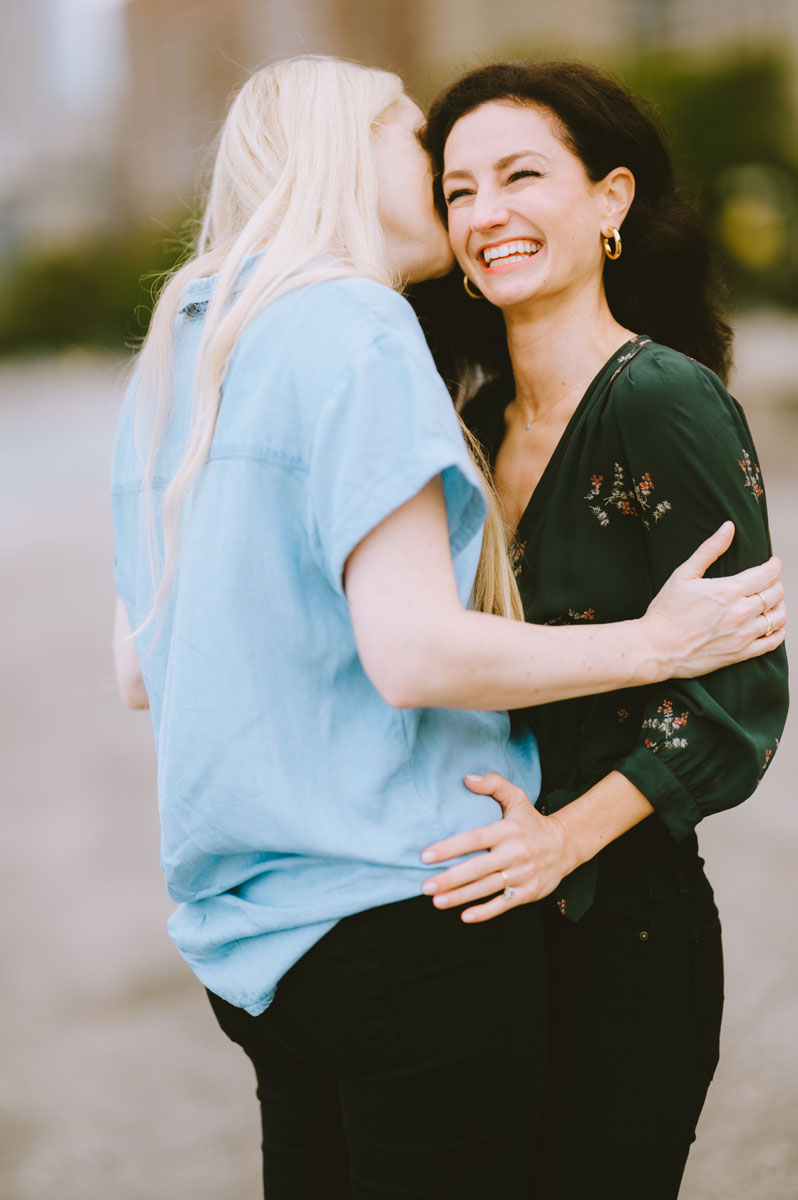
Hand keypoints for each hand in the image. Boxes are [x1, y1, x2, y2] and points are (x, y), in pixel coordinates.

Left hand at [421, 774, 570, 922]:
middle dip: (450, 879)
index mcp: (508, 830)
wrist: (566, 845)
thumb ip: (493, 784)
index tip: (426, 856)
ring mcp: (522, 875)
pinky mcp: (529, 892)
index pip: (474, 839)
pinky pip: (504, 904)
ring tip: (437, 901)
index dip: (449, 848)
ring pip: (487, 888)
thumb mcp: (517, 797)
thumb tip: (466, 778)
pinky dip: (485, 912)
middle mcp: (515, 853)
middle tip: (425, 886)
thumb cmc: (532, 821)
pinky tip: (465, 916)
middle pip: (478, 868)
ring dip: (461, 897)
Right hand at [641, 522, 785, 679]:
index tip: (772, 562)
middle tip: (768, 582)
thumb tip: (728, 527)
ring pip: (778, 617)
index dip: (774, 565)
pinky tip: (773, 625)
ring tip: (771, 602)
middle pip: (776, 594)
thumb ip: (709, 550)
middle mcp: (740, 612)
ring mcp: (742, 635)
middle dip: (776, 583)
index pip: (768, 574)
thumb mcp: (683, 574)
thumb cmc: (666, 610)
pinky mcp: (740, 653)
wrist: (656, 648)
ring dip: (779, 606)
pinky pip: (772, 642)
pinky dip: (779, 631)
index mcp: (728, 590)